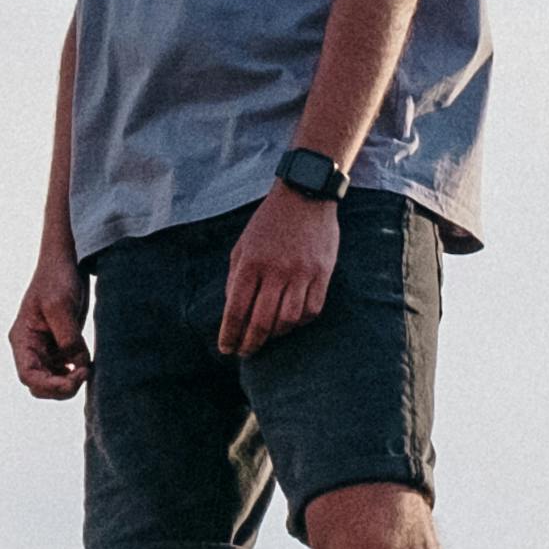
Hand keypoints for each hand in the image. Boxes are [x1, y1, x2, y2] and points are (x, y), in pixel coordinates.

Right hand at [9, 238, 90, 399]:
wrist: (66, 261)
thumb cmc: (56, 278)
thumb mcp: (61, 306)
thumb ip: (68, 338)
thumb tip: (78, 364)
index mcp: (23, 339)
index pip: (28, 376)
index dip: (50, 385)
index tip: (74, 378)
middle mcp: (31, 348)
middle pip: (40, 384)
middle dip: (61, 387)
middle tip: (85, 374)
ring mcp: (46, 348)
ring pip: (53, 381)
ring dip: (70, 382)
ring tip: (87, 370)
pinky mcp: (60, 345)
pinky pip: (65, 370)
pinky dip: (76, 373)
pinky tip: (87, 366)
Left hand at [218, 186, 339, 356]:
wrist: (304, 196)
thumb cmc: (268, 223)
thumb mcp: (242, 246)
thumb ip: (235, 278)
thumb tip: (232, 313)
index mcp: (251, 263)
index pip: (236, 309)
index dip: (229, 334)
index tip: (226, 349)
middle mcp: (276, 270)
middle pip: (262, 321)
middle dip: (251, 343)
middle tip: (246, 352)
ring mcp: (302, 272)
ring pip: (288, 320)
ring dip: (276, 334)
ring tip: (269, 335)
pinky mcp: (322, 273)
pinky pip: (312, 310)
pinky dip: (300, 322)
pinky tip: (291, 321)